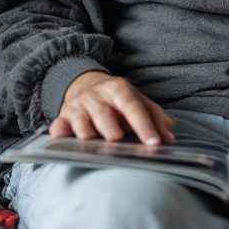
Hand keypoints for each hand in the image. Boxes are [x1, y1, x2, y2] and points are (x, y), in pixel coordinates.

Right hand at [50, 71, 174, 145]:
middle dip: (110, 125)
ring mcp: (79, 106)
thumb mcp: (138, 102)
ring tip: (91, 141)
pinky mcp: (63, 117)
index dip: (144, 125)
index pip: (133, 106)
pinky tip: (60, 139)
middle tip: (117, 139)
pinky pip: (59, 125)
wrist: (86, 85)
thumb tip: (169, 137)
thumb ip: (155, 117)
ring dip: (85, 130)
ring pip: (81, 118)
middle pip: (104, 111)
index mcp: (120, 90)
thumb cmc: (118, 102)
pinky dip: (59, 132)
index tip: (154, 142)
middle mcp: (98, 96)